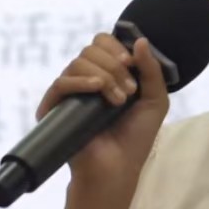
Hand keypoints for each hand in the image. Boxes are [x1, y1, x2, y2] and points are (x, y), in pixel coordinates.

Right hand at [34, 33, 169, 195]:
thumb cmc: (136, 139)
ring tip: (117, 101)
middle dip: (114, 65)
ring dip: (104, 76)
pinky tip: (96, 87)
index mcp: (106, 74)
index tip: (130, 64)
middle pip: (91, 49)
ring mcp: (69, 94)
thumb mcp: (154, 101)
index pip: (102, 43)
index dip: (116, 47)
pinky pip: (60, 83)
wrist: (117, 168)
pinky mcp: (54, 108)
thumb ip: (151, 70)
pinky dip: (80, 80)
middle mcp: (86, 80)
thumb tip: (140, 40)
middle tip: (129, 91)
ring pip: (78, 62)